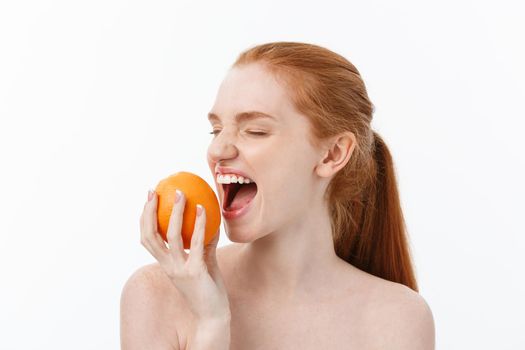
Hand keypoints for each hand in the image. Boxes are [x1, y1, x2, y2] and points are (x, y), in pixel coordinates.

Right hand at [140, 189, 230, 322]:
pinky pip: (195, 243)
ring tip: (180, 194)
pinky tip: (203, 209)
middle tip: (154, 192)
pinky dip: (198, 224)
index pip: (147, 238)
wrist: (214, 314)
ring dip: (174, 212)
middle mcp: (167, 266)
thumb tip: (208, 216)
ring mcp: (179, 269)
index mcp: (165, 264)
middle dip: (148, 212)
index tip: (149, 197)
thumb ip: (203, 242)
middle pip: (149, 236)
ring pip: (170, 236)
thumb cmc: (208, 288)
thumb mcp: (204, 260)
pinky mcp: (194, 271)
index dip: (144, 218)